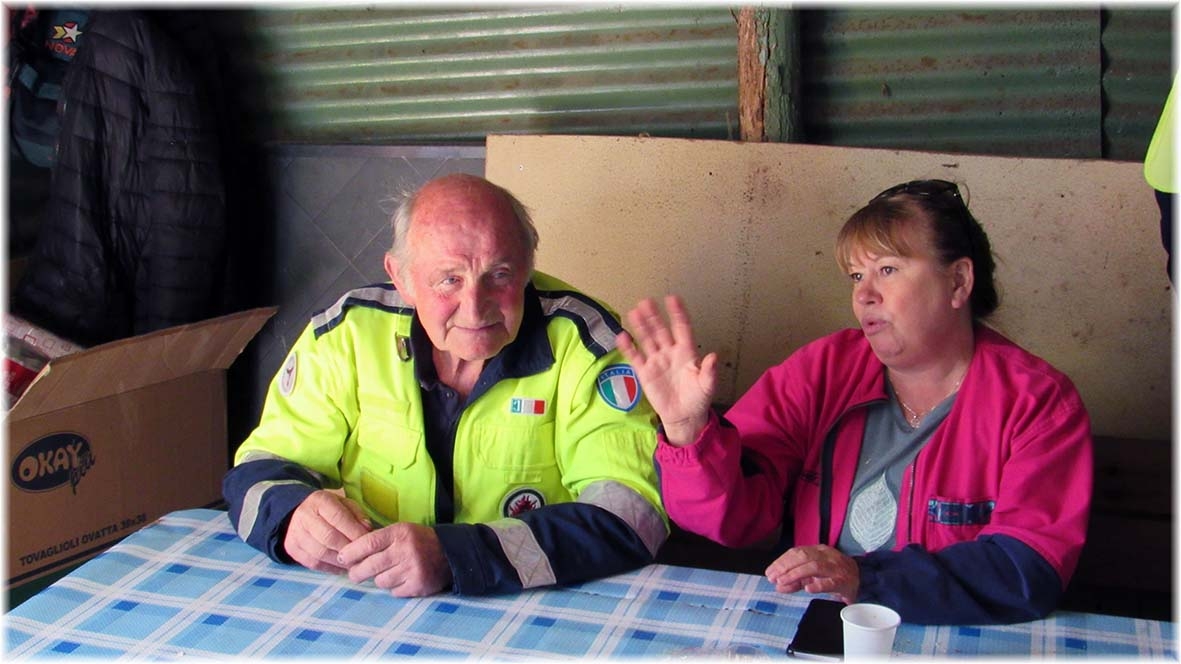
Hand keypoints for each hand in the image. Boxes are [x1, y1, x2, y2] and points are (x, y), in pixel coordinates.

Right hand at [284, 490, 372, 573]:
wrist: (298, 514)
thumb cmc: (329, 510)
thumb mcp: (344, 504)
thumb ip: (357, 515)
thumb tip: (367, 530)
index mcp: (319, 501)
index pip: (338, 518)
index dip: (355, 532)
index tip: (368, 541)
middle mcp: (304, 517)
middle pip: (329, 538)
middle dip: (349, 549)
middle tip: (363, 556)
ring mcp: (295, 534)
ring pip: (321, 553)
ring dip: (341, 561)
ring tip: (355, 563)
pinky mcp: (292, 549)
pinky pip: (313, 563)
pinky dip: (330, 568)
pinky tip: (342, 567)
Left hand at [338, 522, 452, 596]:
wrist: (450, 553)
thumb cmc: (418, 541)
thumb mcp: (400, 531)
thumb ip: (378, 539)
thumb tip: (347, 554)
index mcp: (399, 533)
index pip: (367, 543)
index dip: (350, 553)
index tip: (342, 558)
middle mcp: (405, 550)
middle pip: (369, 566)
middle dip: (357, 573)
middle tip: (355, 574)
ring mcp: (412, 568)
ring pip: (380, 581)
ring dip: (380, 579)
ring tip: (388, 573)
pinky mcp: (418, 584)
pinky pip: (394, 592)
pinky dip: (395, 588)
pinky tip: (402, 579)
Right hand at [616, 295, 716, 445]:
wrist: (684, 416)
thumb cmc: (698, 398)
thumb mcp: (707, 386)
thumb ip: (709, 371)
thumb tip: (713, 357)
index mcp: (686, 352)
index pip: (681, 328)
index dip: (677, 314)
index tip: (672, 299)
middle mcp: (670, 352)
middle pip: (660, 330)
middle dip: (654, 316)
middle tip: (646, 301)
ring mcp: (656, 361)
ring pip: (647, 339)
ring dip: (641, 326)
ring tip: (634, 312)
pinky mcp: (645, 372)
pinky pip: (635, 357)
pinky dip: (629, 347)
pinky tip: (622, 336)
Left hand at [765, 545, 859, 603]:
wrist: (862, 580)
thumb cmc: (835, 576)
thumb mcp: (813, 576)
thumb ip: (796, 580)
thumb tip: (777, 585)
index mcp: (818, 551)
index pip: (796, 552)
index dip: (781, 561)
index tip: (769, 572)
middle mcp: (826, 556)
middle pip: (803, 557)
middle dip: (785, 566)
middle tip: (773, 578)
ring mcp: (836, 567)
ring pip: (814, 567)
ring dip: (796, 574)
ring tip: (783, 582)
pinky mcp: (844, 581)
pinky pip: (831, 582)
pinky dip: (819, 585)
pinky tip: (808, 589)